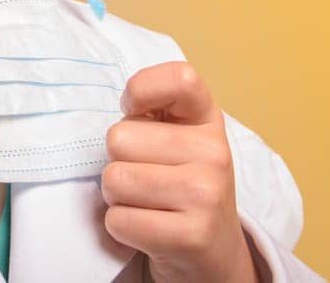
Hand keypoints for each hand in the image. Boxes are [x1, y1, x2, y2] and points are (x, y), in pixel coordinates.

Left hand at [100, 62, 259, 282]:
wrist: (212, 251)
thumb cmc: (180, 182)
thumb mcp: (176, 137)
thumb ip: (152, 110)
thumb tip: (128, 106)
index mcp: (207, 119)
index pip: (180, 79)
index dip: (141, 88)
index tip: (134, 109)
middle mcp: (215, 153)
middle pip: (119, 138)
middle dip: (119, 160)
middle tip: (145, 177)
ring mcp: (206, 195)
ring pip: (114, 180)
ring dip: (117, 196)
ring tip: (145, 203)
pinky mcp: (192, 236)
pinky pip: (118, 220)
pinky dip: (121, 227)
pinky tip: (148, 228)